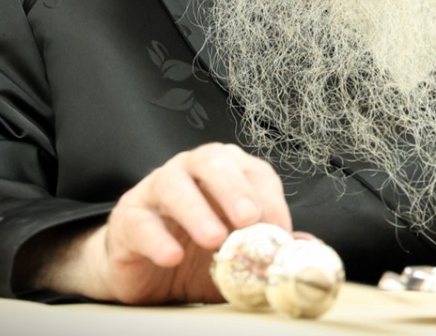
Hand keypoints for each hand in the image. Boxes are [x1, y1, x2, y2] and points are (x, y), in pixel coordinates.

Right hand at [41, 142, 290, 303]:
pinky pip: (140, 221)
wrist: (145, 275)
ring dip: (196, 210)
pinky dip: (157, 238)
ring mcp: (155, 190)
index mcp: (224, 174)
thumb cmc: (196, 257)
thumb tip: (308, 246)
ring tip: (214, 239)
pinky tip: (172, 257)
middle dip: (233, 188)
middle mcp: (189, 172)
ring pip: (172, 183)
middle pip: (211, 161)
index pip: (253, 171)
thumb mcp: (238, 258)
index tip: (278, 231)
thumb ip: (270, 249)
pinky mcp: (127, 218)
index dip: (268, 198)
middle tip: (248, 219)